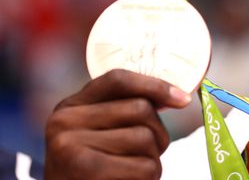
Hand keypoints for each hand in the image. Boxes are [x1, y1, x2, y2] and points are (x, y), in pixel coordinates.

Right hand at [44, 69, 191, 178]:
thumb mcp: (96, 137)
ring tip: (133, 173)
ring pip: (145, 138)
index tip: (183, 100)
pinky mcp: (86, 171)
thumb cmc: (91, 173)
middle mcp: (64, 121)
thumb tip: (178, 97)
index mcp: (70, 107)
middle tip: (146, 157)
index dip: (155, 85)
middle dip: (157, 135)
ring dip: (152, 161)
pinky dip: (148, 179)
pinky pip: (143, 167)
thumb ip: (123, 113)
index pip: (118, 80)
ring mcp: (71, 146)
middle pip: (140, 109)